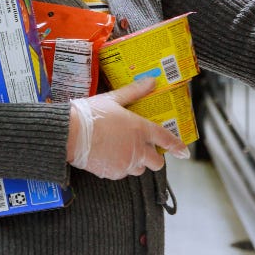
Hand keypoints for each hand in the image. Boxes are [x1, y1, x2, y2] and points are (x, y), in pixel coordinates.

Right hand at [67, 77, 189, 179]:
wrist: (70, 133)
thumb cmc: (90, 114)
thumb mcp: (113, 99)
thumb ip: (134, 92)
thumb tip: (151, 81)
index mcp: (140, 129)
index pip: (166, 139)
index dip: (177, 146)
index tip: (184, 152)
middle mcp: (137, 149)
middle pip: (157, 162)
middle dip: (154, 157)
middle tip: (144, 149)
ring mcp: (126, 163)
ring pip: (140, 169)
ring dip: (136, 162)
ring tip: (122, 151)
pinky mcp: (113, 172)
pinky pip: (122, 173)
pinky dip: (119, 167)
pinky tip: (108, 156)